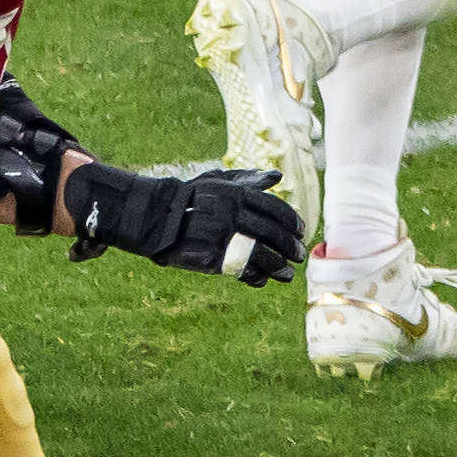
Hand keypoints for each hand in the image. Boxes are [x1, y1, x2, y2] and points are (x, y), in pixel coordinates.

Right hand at [60, 161, 303, 285]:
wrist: (157, 217)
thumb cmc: (190, 197)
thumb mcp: (218, 182)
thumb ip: (248, 180)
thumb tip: (277, 176)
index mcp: (237, 194)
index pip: (275, 209)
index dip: (291, 222)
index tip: (300, 232)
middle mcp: (234, 213)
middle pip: (272, 232)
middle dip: (289, 246)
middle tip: (299, 255)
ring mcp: (223, 236)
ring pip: (262, 253)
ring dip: (279, 265)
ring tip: (287, 273)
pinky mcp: (213, 256)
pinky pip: (241, 269)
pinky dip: (255, 276)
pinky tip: (263, 280)